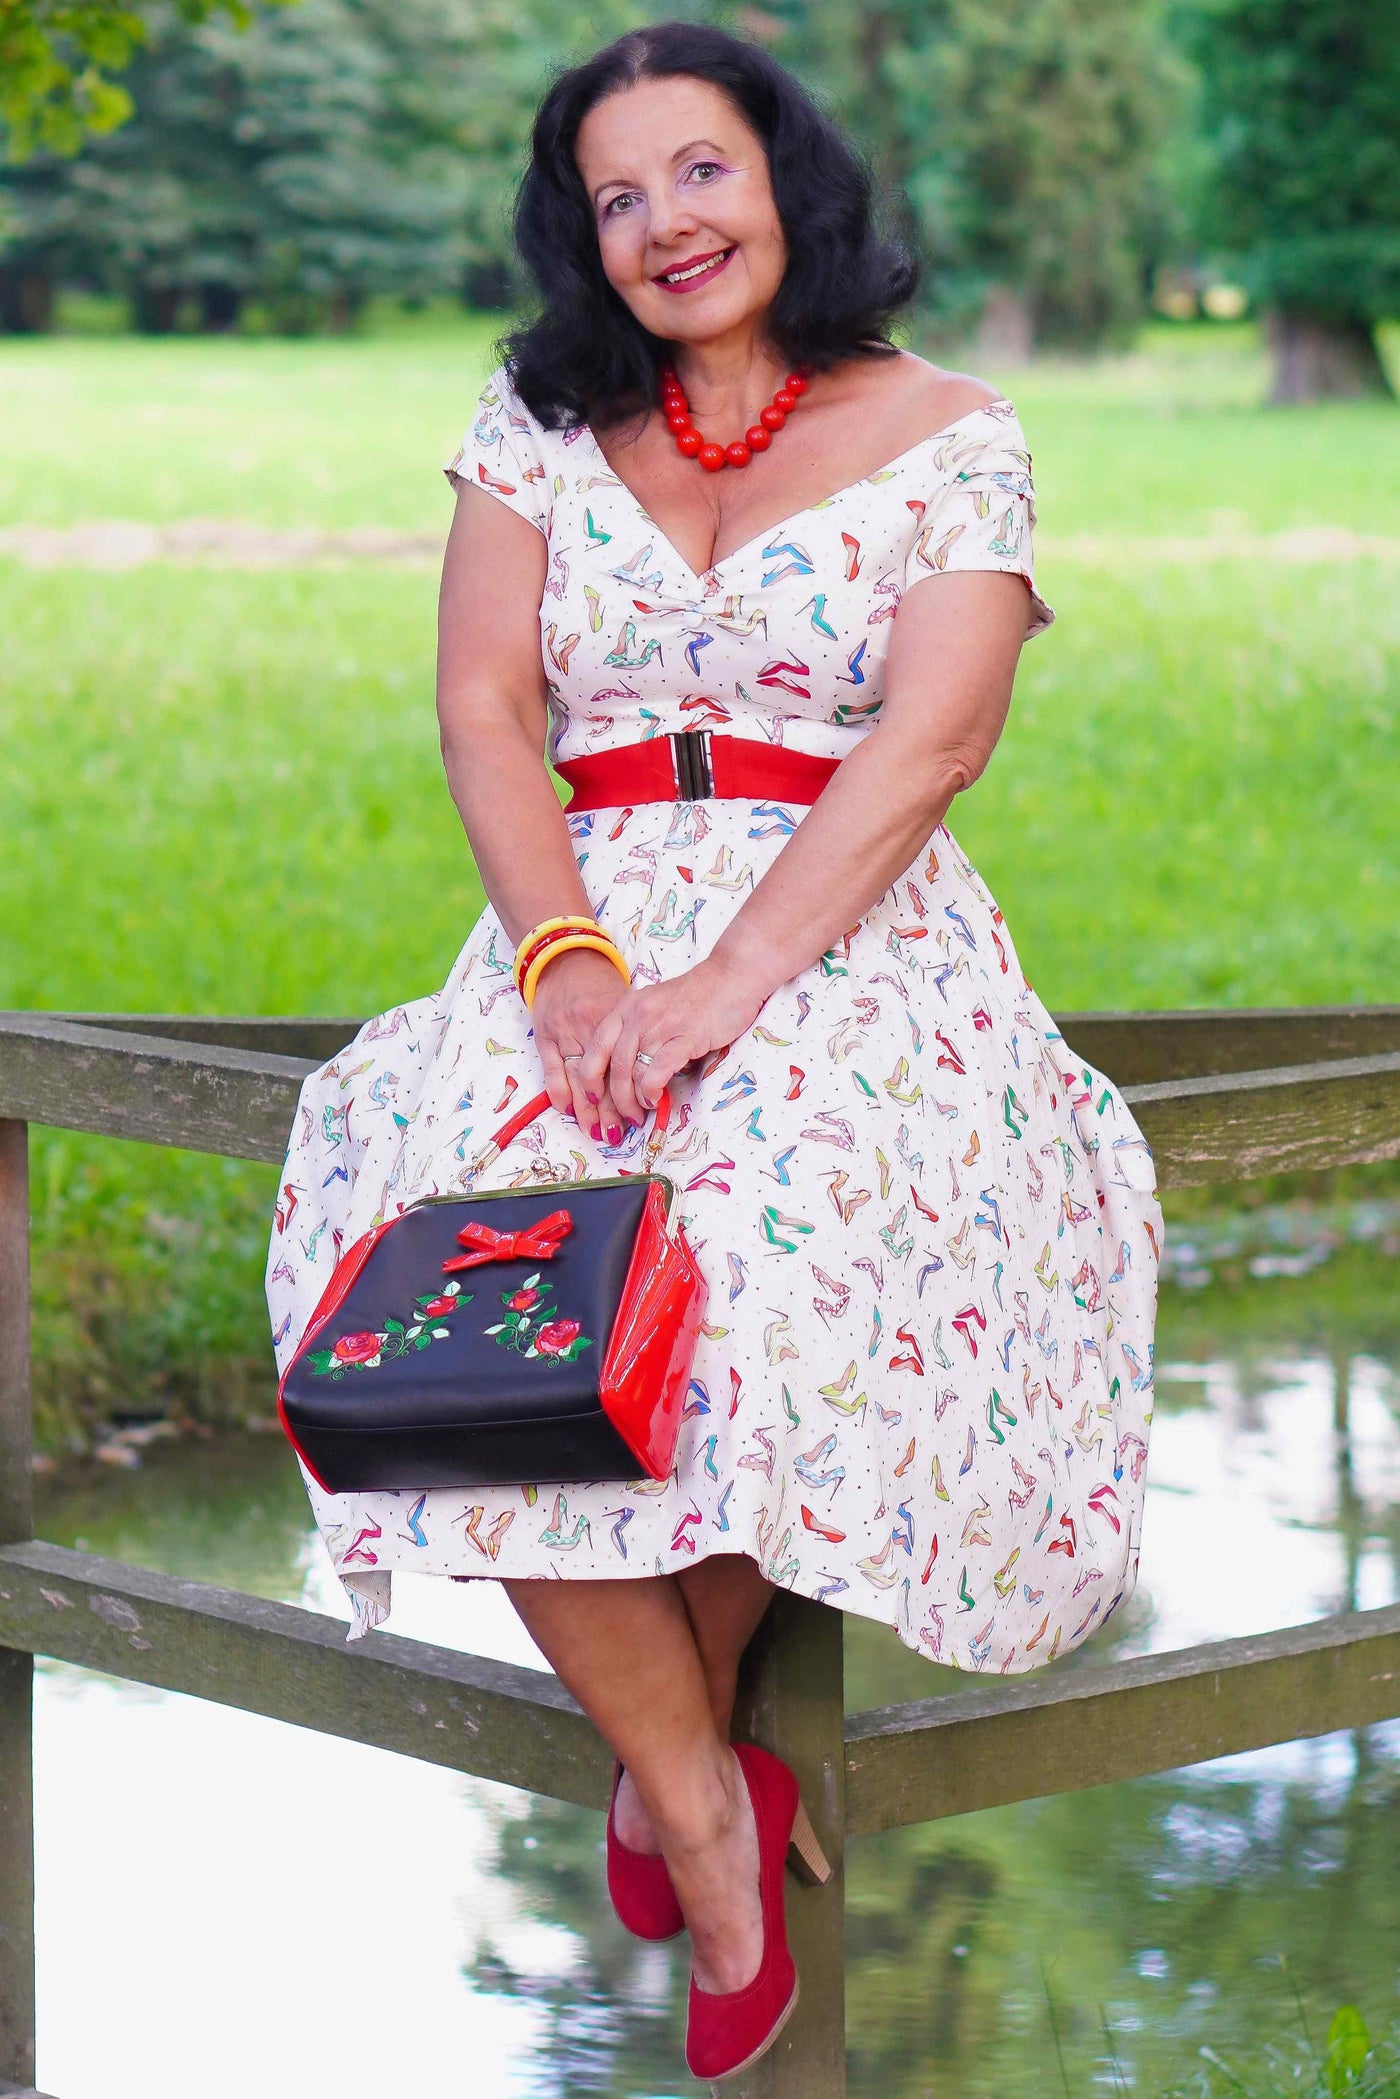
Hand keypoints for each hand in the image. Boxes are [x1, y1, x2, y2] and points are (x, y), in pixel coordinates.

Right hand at [530, 948, 633, 1135]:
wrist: (566, 958)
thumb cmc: (601, 985)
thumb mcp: (625, 1004)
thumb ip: (636, 1035)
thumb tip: (655, 1072)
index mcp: (614, 1015)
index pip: (624, 1062)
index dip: (633, 1090)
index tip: (641, 1113)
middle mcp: (588, 1024)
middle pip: (603, 1075)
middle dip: (610, 1108)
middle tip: (619, 1133)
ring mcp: (563, 1031)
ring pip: (578, 1077)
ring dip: (587, 1109)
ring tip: (597, 1132)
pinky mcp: (544, 1035)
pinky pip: (552, 1070)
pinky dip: (560, 1092)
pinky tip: (568, 1111)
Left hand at [578, 950, 771, 1131]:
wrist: (732, 976)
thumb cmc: (697, 996)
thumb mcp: (655, 1007)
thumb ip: (640, 1032)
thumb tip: (630, 1072)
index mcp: (626, 1007)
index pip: (596, 1046)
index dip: (589, 1076)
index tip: (592, 1097)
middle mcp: (638, 1015)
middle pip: (613, 1065)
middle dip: (614, 1099)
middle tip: (625, 1116)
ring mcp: (661, 1025)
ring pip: (633, 1072)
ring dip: (635, 1099)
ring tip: (643, 1110)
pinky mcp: (686, 1036)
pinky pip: (658, 1070)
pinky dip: (652, 1090)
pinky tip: (656, 1099)